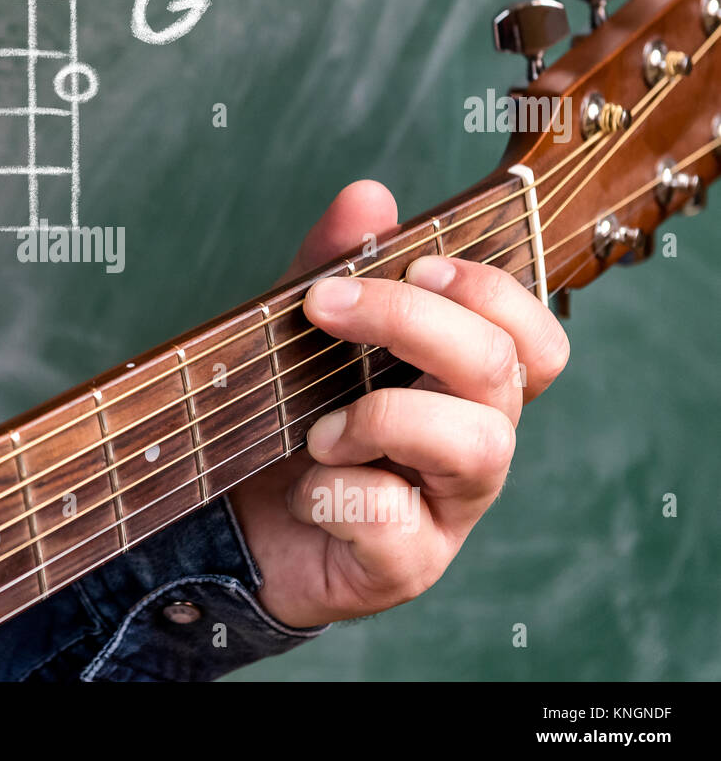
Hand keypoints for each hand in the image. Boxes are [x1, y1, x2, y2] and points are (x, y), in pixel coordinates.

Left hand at [227, 180, 568, 627]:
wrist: (231, 525)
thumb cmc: (284, 420)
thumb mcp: (300, 334)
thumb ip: (334, 267)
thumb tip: (370, 196)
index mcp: (461, 386)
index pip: (530, 334)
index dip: (490, 290)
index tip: (415, 263)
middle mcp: (474, 444)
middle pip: (501, 368)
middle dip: (411, 321)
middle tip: (324, 307)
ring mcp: (448, 509)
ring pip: (478, 444)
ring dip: (381, 417)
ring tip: (317, 430)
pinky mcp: (407, 564)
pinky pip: (394, 518)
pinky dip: (335, 492)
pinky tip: (304, 493)